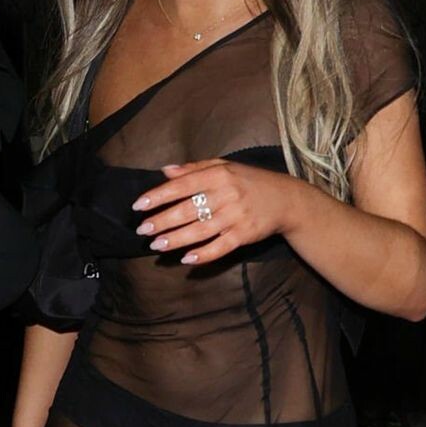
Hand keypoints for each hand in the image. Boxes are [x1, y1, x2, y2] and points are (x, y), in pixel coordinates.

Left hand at [132, 158, 297, 265]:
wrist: (286, 199)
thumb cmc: (249, 181)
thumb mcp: (224, 166)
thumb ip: (194, 169)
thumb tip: (165, 171)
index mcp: (219, 175)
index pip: (183, 185)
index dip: (159, 196)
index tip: (139, 206)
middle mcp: (227, 194)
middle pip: (188, 210)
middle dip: (162, 221)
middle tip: (142, 230)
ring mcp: (236, 216)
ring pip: (201, 230)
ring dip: (176, 239)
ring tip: (156, 245)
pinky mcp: (245, 235)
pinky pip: (220, 247)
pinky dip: (203, 254)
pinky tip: (186, 259)